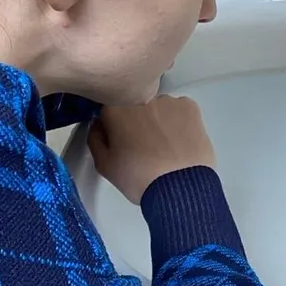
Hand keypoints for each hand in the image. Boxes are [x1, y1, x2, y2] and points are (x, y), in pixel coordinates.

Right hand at [87, 96, 215, 204]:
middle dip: (138, 123)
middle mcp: (141, 99)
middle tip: (145, 148)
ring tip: (166, 148)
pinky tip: (180, 142)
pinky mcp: (190, 107)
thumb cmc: (139, 177)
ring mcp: (167, 101)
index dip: (114, 128)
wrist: (179, 186)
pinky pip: (181, 110)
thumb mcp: (104, 165)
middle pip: (135, 107)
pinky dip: (180, 122)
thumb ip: (95, 139)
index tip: (122, 143)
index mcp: (115, 109)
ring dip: (160, 121)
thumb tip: (98, 125)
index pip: (109, 111)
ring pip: (159, 108)